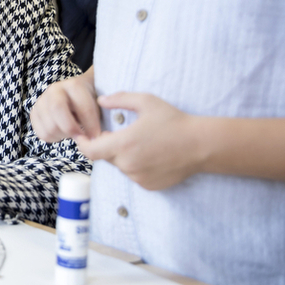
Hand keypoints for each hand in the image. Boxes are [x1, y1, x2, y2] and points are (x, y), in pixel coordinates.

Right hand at [30, 70, 101, 143]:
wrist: (74, 96)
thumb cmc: (90, 102)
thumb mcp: (98, 105)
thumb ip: (99, 118)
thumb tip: (97, 139)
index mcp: (74, 85)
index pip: (82, 106)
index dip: (90, 125)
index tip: (97, 137)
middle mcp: (55, 90)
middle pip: (57, 110)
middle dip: (71, 128)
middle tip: (82, 138)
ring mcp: (42, 101)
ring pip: (50, 126)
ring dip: (64, 135)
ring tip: (73, 132)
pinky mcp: (34, 113)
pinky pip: (42, 133)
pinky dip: (54, 138)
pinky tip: (63, 132)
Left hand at [80, 92, 205, 190]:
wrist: (201, 145)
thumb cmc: (174, 121)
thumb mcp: (146, 101)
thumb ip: (120, 99)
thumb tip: (100, 100)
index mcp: (123, 144)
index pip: (90, 150)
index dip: (83, 143)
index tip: (83, 136)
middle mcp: (128, 164)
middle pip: (105, 157)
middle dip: (108, 146)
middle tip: (124, 134)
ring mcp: (138, 177)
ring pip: (120, 166)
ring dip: (123, 156)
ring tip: (142, 143)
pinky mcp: (148, 185)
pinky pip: (134, 175)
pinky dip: (136, 166)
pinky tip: (152, 154)